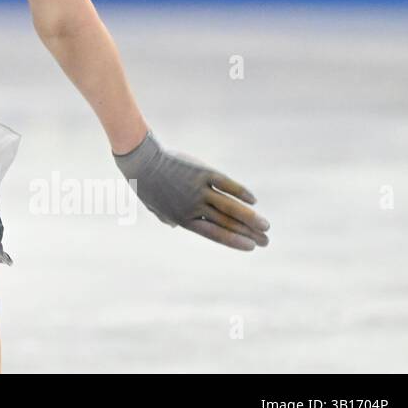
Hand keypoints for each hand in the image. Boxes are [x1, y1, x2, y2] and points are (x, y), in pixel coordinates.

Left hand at [115, 132, 269, 249]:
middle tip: (267, 240)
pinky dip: (240, 192)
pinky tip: (253, 200)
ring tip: (266, 226)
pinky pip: (226, 184)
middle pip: (226, 223)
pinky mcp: (202, 172)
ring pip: (230, 207)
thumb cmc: (146, 184)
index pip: (214, 234)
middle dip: (249, 233)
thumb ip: (167, 216)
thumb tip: (174, 225)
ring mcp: (198, 189)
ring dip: (250, 218)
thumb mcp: (154, 205)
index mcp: (182, 218)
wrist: (141, 160)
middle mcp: (193, 206)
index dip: (234, 241)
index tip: (251, 247)